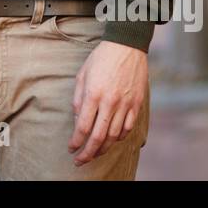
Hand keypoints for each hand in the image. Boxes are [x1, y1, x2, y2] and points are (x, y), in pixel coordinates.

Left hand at [68, 40, 146, 164]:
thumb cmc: (101, 58)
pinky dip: (118, 138)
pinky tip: (111, 140)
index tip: (71, 149)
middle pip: (98, 137)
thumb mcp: (82, 75)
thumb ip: (78, 99)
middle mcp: (110, 102)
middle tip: (79, 161)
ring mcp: (125, 104)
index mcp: (93, 94)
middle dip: (88, 153)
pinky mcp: (136, 104)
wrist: (127, 46)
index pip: (83, 127)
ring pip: (114, 136)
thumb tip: (78, 121)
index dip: (76, 142)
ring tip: (94, 154)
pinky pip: (128, 128)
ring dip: (103, 149)